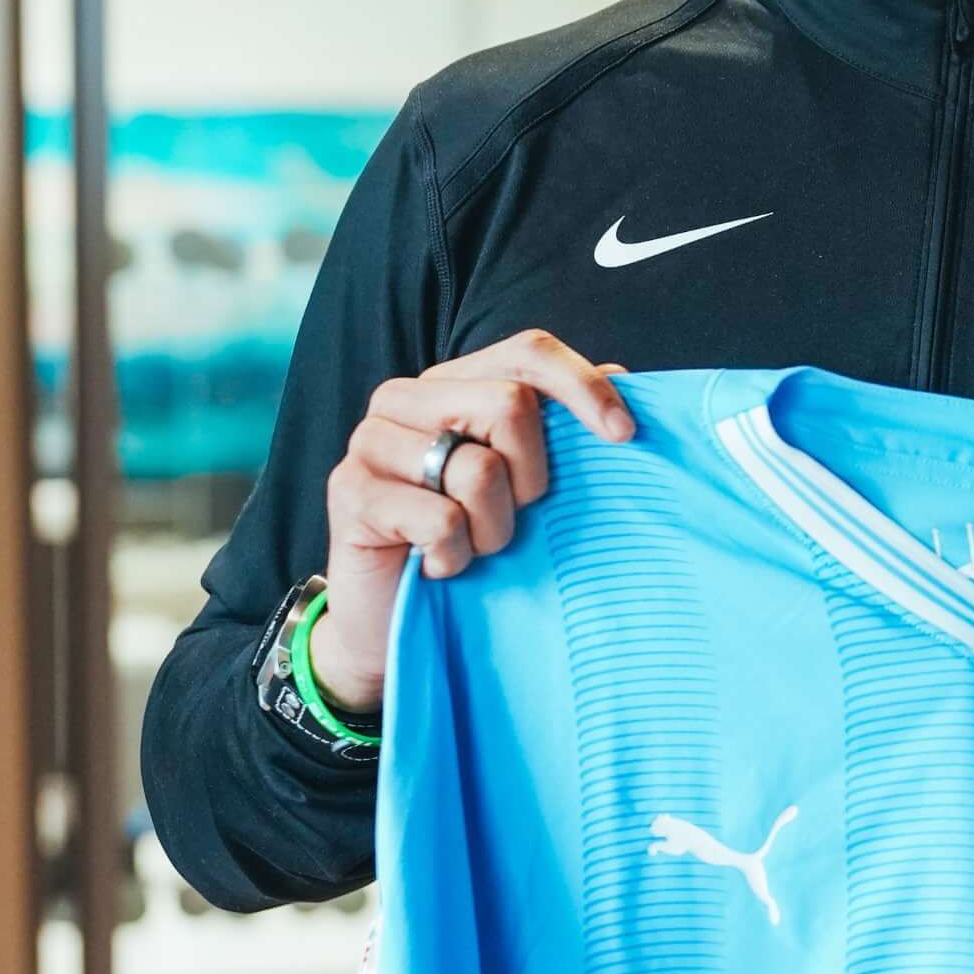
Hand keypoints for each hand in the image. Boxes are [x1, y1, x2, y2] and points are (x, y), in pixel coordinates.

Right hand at [310, 329, 634, 713]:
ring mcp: (370, 440)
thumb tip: (625, 373)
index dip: (582, 385)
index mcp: (453, 382)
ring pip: (477, 467)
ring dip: (494, 527)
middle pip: (510, 405)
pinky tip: (438, 565)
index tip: (623, 435)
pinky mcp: (349, 491)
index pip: (528, 352)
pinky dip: (455, 554)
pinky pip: (439, 519)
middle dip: (534, 478)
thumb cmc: (469, 543)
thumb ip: (563, 428)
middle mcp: (406, 398)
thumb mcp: (525, 486)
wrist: (391, 620)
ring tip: (473, 546)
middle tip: (517, 518)